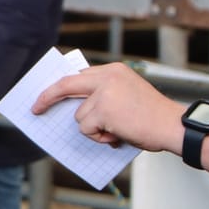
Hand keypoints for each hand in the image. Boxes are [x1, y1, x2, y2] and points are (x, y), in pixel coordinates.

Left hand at [35, 63, 181, 153]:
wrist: (173, 126)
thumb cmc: (154, 118)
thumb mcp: (129, 96)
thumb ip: (105, 97)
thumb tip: (78, 111)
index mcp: (114, 70)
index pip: (79, 75)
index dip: (61, 86)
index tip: (46, 95)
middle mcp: (107, 76)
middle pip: (65, 85)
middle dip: (47, 97)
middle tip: (36, 108)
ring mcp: (104, 92)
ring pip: (80, 116)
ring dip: (94, 129)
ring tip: (118, 132)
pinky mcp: (102, 109)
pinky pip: (87, 129)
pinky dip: (100, 137)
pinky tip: (119, 136)